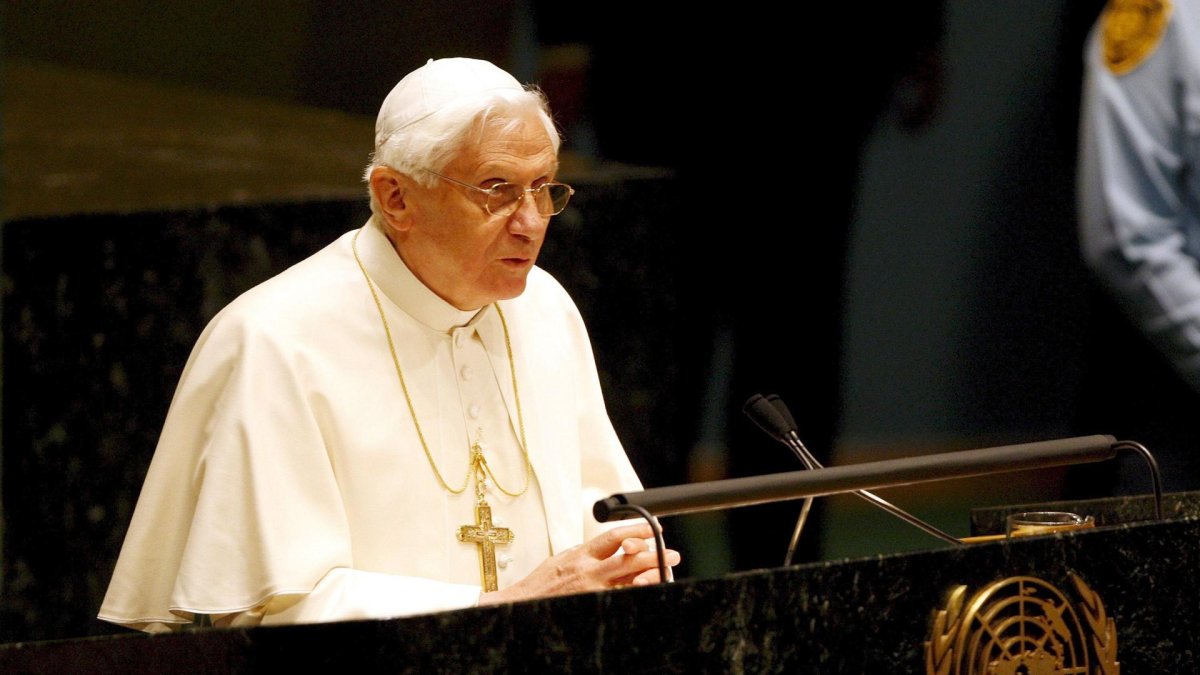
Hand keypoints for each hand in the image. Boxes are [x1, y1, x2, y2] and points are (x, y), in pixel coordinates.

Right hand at [478, 523, 679, 605]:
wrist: (523, 604)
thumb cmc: (541, 584)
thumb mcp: (562, 558)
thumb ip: (585, 553)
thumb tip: (606, 547)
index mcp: (582, 555)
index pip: (614, 536)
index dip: (637, 530)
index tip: (652, 528)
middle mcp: (589, 571)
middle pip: (629, 558)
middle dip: (654, 555)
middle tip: (671, 554)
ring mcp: (593, 590)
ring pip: (629, 581)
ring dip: (651, 576)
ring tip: (666, 573)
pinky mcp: (593, 604)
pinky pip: (620, 598)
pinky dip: (635, 593)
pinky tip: (647, 590)